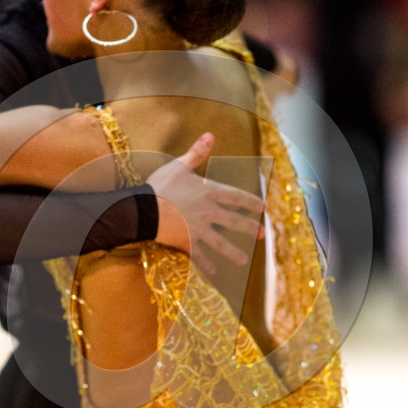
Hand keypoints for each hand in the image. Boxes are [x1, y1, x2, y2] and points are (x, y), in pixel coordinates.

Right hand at [147, 133, 264, 276]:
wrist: (144, 209)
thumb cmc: (161, 185)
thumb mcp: (179, 165)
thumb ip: (196, 153)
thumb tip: (210, 135)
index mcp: (209, 192)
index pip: (236, 196)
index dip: (250, 201)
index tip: (263, 208)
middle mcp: (209, 212)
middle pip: (233, 221)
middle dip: (249, 228)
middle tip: (262, 235)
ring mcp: (199, 229)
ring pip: (220, 242)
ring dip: (232, 251)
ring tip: (243, 261)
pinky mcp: (187, 242)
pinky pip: (198, 255)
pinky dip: (205, 265)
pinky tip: (213, 272)